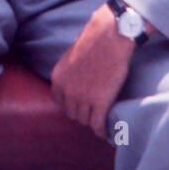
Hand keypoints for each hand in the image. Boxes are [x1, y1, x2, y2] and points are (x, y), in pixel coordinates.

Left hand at [49, 4, 136, 138]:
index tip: (78, 107)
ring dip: (92, 122)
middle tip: (92, 114)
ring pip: (84, 121)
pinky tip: (106, 132)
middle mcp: (67, 91)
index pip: (59, 102)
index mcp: (58, 79)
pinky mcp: (100, 103)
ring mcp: (83, 98)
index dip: (70, 105)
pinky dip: (101, 131)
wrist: (110, 37)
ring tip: (100, 122)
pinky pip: (97, 125)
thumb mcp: (71, 58)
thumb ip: (69, 74)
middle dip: (81, 114)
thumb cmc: (94, 43)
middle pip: (72, 113)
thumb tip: (74, 85)